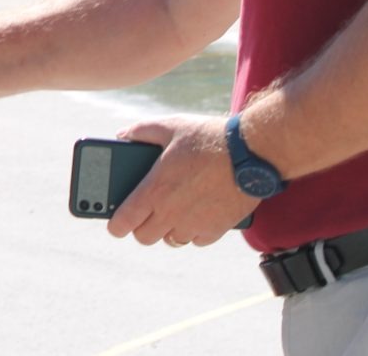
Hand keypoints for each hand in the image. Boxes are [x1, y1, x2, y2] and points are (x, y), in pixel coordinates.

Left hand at [106, 115, 255, 247]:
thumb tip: (122, 136)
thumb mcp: (171, 126)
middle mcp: (172, 214)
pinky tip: (196, 211)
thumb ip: (141, 131)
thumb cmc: (209, 137)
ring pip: (171, 240)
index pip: (123, 223)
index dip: (115, 224)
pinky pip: (196, 240)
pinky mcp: (217, 229)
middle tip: (146, 210)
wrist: (252, 152)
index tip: (116, 220)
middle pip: (144, 237)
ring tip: (173, 207)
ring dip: (168, 228)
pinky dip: (194, 230)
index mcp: (155, 191)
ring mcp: (195, 224)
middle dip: (141, 225)